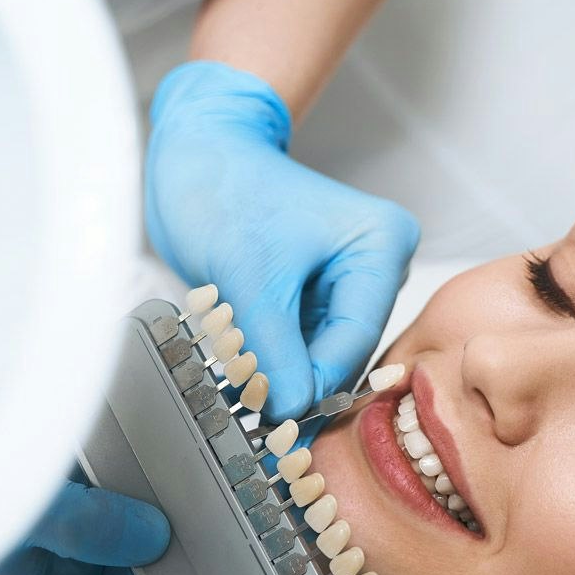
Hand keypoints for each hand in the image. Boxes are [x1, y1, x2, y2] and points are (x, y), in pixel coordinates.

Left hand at [145, 60, 419, 421]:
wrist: (193, 154)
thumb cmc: (224, 186)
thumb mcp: (249, 275)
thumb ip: (273, 349)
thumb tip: (290, 409)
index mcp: (381, 244)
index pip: (357, 336)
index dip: (317, 382)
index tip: (280, 420)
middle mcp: (376, 264)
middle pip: (344, 348)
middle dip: (299, 379)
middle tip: (261, 420)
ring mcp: (349, 281)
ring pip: (321, 352)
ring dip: (282, 373)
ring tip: (242, 392)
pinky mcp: (319, 294)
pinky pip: (302, 342)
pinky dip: (272, 360)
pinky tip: (244, 373)